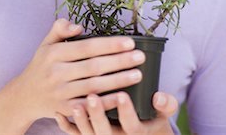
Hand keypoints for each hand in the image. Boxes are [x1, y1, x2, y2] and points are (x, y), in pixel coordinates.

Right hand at [12, 19, 145, 122]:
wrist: (23, 97)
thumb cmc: (41, 65)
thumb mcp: (46, 42)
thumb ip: (60, 28)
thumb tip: (79, 25)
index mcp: (54, 53)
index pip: (87, 47)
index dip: (109, 45)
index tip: (130, 42)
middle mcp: (56, 73)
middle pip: (94, 66)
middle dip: (119, 61)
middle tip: (140, 57)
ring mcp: (60, 93)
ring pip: (94, 86)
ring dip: (118, 81)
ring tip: (138, 74)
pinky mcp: (64, 110)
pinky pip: (89, 107)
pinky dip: (106, 103)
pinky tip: (123, 97)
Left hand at [55, 91, 177, 134]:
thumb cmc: (152, 121)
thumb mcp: (163, 115)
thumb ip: (166, 105)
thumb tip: (159, 97)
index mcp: (137, 132)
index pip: (132, 126)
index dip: (126, 111)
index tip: (121, 94)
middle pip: (105, 133)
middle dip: (97, 115)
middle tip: (92, 96)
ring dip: (81, 121)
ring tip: (76, 104)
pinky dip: (67, 127)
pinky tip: (59, 114)